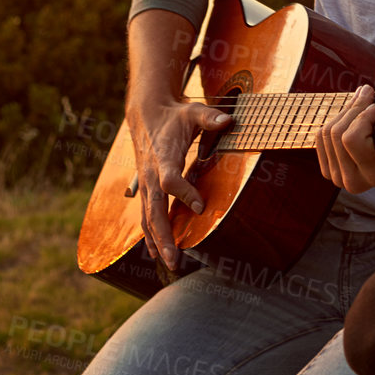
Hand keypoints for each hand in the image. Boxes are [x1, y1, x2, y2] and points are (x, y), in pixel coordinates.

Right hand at [129, 98, 230, 272]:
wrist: (146, 114)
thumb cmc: (175, 115)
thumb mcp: (194, 111)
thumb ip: (210, 117)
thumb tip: (228, 120)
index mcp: (164, 156)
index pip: (169, 180)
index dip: (184, 194)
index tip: (201, 206)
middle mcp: (151, 174)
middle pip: (154, 209)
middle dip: (163, 235)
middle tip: (174, 259)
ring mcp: (146, 184)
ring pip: (147, 217)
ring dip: (157, 241)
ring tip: (169, 263)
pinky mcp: (146, 188)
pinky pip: (146, 215)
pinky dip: (151, 234)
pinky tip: (157, 252)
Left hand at [316, 85, 374, 193]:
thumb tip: (369, 91)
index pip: (352, 140)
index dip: (362, 117)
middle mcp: (353, 181)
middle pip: (338, 134)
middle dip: (354, 107)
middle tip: (367, 92)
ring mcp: (337, 177)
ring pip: (328, 133)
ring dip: (345, 110)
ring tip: (361, 98)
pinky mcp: (328, 170)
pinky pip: (321, 137)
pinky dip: (335, 119)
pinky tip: (351, 113)